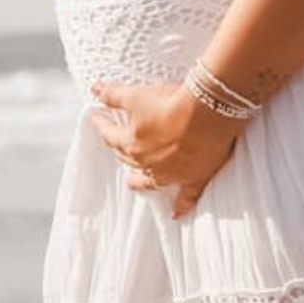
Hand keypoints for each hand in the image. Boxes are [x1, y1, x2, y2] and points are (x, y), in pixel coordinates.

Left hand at [86, 79, 248, 218]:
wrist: (208, 113)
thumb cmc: (171, 102)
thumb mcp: (137, 95)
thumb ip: (114, 94)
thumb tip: (95, 88)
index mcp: (131, 144)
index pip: (109, 134)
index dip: (101, 124)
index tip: (97, 116)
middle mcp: (147, 163)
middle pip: (128, 158)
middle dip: (120, 150)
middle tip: (117, 144)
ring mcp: (171, 174)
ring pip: (150, 181)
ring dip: (140, 182)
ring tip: (132, 184)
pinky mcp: (195, 178)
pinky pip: (186, 197)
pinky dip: (181, 206)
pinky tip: (175, 213)